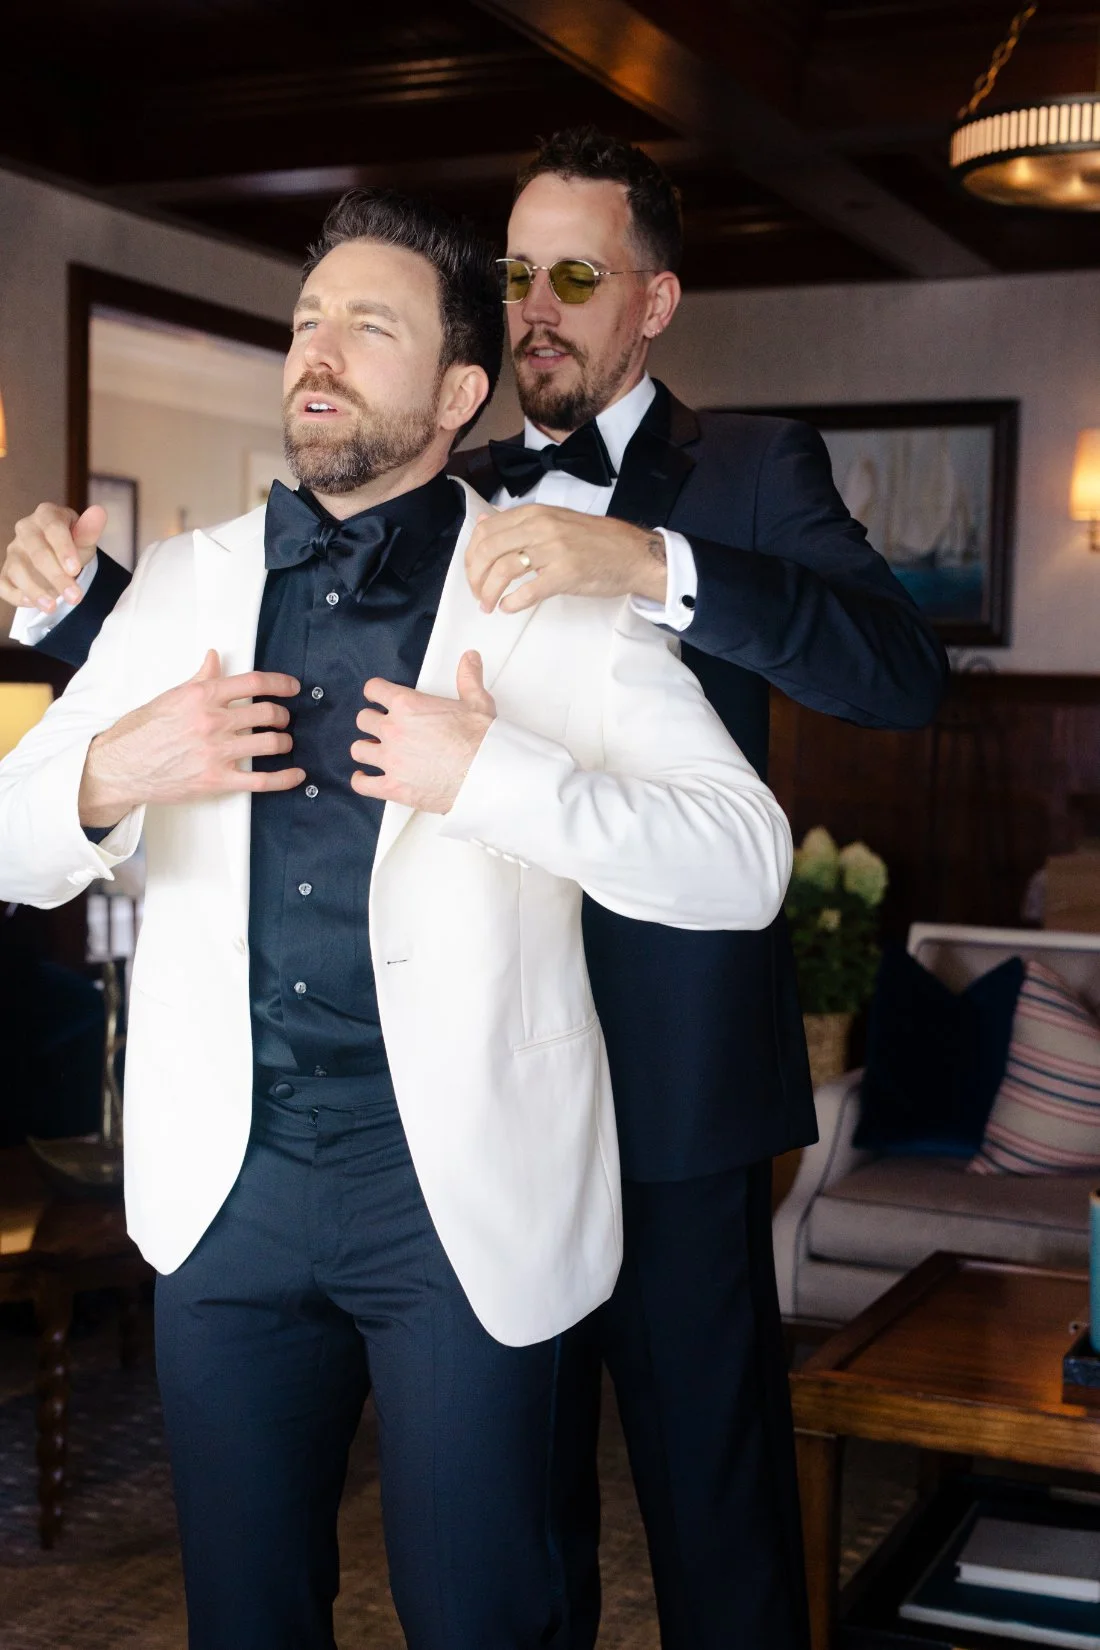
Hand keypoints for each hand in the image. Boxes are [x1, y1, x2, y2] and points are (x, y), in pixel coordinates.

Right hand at [1, 503, 105, 611]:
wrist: (60, 553)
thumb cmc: (74, 542)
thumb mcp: (85, 537)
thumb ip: (90, 529)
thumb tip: (99, 511)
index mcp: (46, 515)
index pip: (53, 529)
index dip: (64, 550)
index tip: (75, 570)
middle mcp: (25, 529)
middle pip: (37, 552)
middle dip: (55, 576)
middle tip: (74, 597)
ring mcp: (14, 550)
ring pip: (18, 570)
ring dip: (35, 590)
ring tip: (52, 608)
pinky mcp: (6, 570)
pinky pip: (3, 583)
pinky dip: (15, 595)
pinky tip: (32, 605)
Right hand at [79, 650, 304, 826]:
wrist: (119, 768)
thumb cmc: (140, 732)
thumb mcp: (169, 697)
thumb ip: (199, 679)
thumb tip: (214, 658)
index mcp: (201, 697)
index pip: (253, 682)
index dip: (280, 683)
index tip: (292, 687)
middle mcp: (212, 722)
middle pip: (267, 713)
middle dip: (283, 715)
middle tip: (284, 718)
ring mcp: (217, 752)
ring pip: (270, 744)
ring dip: (284, 742)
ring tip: (284, 742)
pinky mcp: (217, 780)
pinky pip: (262, 780)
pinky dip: (285, 778)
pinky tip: (297, 775)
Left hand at [350, 651, 494, 813]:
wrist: (485, 775)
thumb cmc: (481, 742)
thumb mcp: (477, 702)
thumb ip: (468, 678)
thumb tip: (470, 660)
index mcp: (408, 706)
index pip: (374, 690)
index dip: (375, 692)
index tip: (376, 695)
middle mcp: (394, 731)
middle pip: (363, 720)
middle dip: (371, 722)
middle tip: (381, 727)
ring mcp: (391, 760)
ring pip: (358, 749)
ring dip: (365, 749)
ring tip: (373, 751)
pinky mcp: (393, 787)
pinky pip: (362, 784)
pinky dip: (361, 781)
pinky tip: (364, 778)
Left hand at [465, 505, 666, 613]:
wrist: (632, 553)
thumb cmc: (594, 541)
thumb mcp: (554, 520)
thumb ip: (520, 523)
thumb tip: (484, 525)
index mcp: (534, 513)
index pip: (486, 531)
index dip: (471, 557)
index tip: (473, 575)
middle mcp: (540, 526)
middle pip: (488, 551)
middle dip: (475, 578)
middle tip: (478, 595)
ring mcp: (553, 549)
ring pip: (503, 570)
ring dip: (489, 592)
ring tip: (488, 606)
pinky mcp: (566, 574)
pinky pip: (528, 591)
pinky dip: (511, 603)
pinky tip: (508, 608)